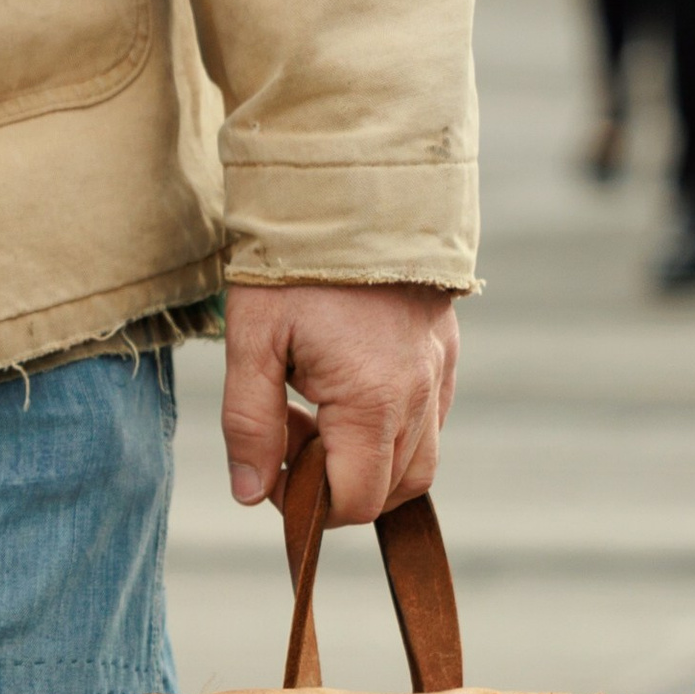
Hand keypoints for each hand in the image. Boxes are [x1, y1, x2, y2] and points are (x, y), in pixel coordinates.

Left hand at [222, 282, 460, 522]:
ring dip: (368, 460)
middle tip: (292, 436)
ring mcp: (438, 373)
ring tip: (318, 411)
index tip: (274, 471)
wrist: (353, 186)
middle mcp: (418, 395)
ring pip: (419, 461)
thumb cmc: (295, 264)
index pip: (355, 502)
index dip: (309, 507)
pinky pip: (431, 420)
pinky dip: (392, 430)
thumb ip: (249, 424)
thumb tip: (251, 494)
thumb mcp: (252, 343)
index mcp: (372, 401)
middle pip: (391, 492)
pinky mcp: (445, 351)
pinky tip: (348, 392)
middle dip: (338, 485)